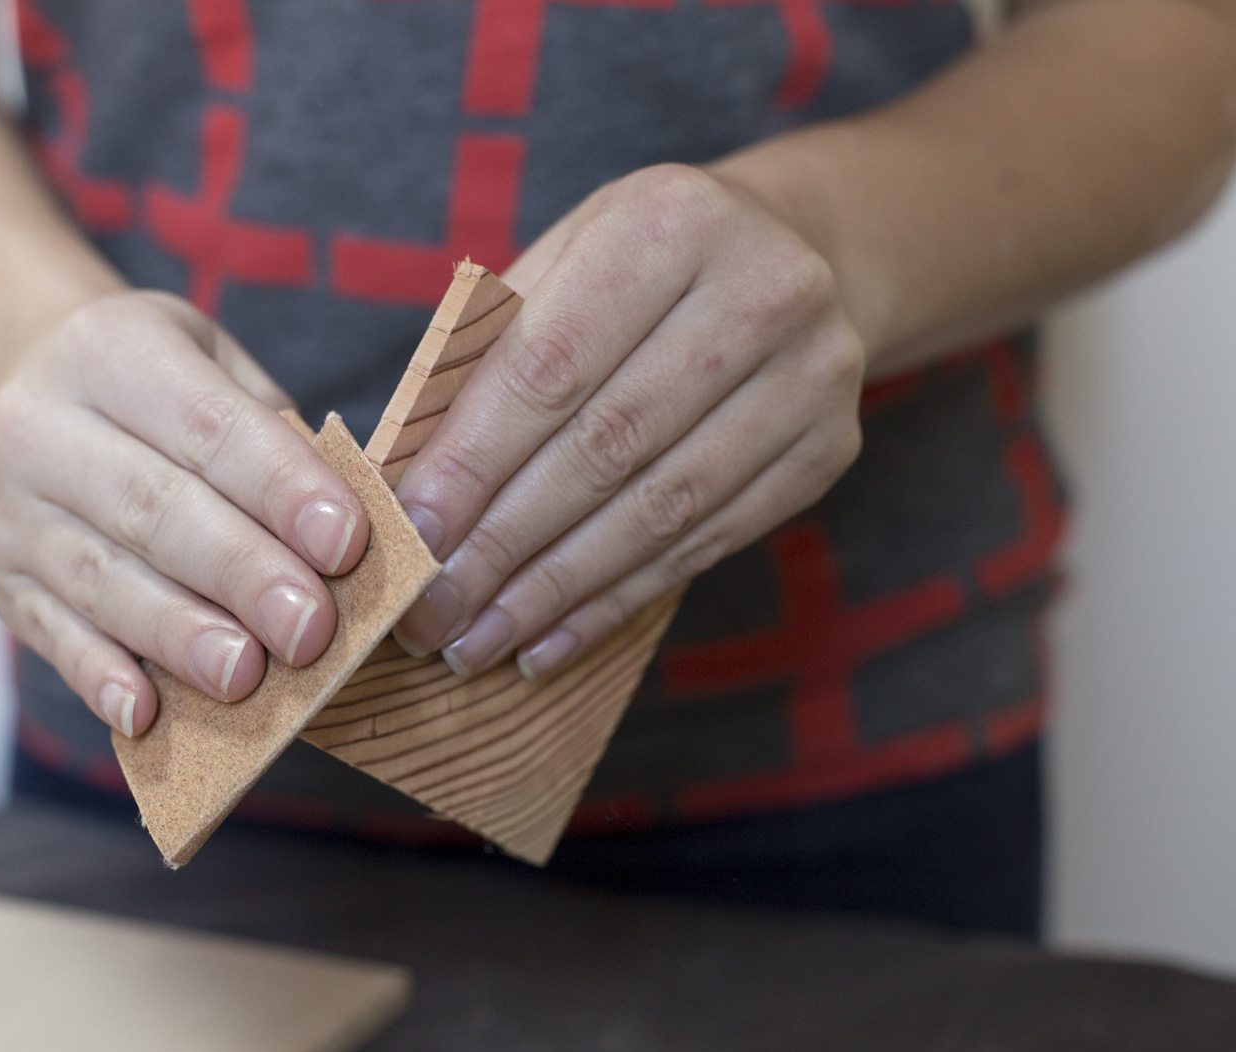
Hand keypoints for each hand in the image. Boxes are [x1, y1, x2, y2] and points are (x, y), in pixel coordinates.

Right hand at [0, 291, 369, 735]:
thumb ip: (275, 439)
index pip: (209, 427)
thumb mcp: (214, 365)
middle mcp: (40, 424)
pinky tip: (145, 712)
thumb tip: (347, 539)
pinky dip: (100, 677)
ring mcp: (7, 509)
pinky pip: (52, 635)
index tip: (345, 543)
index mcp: (111, 350)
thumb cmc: (153, 386)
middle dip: (241, 574)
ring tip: (246, 675)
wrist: (23, 376)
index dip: (280, 488)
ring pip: (102, 580)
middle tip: (310, 628)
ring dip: (180, 635)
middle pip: (153, 509)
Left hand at [392, 164, 863, 678]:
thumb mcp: (558, 266)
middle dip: (505, 544)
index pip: (552, 366)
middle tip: (433, 614)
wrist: (794, 252)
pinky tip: (550, 641)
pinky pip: (708, 542)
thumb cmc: (633, 269)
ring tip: (478, 643)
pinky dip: (618, 599)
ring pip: (660, 509)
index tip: (412, 535)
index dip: (475, 461)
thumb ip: (484, 357)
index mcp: (670, 224)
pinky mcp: (831, 447)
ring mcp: (813, 374)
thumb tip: (403, 488)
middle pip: (606, 447)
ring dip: (556, 591)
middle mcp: (762, 290)